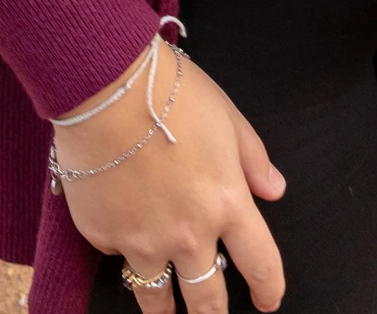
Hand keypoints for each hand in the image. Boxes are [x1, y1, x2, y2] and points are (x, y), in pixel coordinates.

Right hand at [52, 40, 285, 311]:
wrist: (104, 84)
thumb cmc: (172, 90)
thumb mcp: (227, 115)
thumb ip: (253, 157)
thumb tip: (274, 189)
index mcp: (227, 204)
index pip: (261, 265)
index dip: (269, 290)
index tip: (268, 301)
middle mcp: (188, 235)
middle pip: (208, 300)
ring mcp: (142, 241)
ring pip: (157, 300)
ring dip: (165, 310)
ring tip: (166, 312)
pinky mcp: (102, 236)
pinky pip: (116, 253)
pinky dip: (122, 247)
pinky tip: (120, 227)